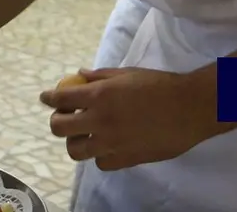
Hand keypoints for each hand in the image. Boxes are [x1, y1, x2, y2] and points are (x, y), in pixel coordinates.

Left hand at [40, 67, 234, 170]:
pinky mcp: (125, 160)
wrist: (190, 108)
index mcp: (99, 96)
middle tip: (64, 117)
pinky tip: (106, 146)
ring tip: (83, 135)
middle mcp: (99, 121)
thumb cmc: (160, 85)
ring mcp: (111, 144)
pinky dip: (99, 155)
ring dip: (75, 141)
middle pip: (60, 128)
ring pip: (75, 151)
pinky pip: (100, 163)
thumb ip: (101, 76)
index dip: (49, 98)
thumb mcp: (127, 73)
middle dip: (57, 121)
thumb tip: (80, 75)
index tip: (46, 98)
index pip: (60, 99)